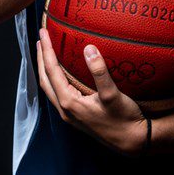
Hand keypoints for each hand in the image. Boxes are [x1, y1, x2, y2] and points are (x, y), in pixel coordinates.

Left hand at [37, 26, 149, 156]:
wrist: (132, 141)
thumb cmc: (123, 119)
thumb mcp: (112, 94)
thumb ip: (99, 72)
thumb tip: (88, 49)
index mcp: (69, 103)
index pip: (52, 72)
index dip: (47, 51)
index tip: (44, 33)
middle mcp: (65, 109)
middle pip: (45, 80)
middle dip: (41, 59)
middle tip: (41, 38)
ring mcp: (70, 114)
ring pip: (50, 87)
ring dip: (47, 69)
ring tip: (48, 52)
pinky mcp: (77, 115)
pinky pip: (59, 93)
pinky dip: (56, 78)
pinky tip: (64, 72)